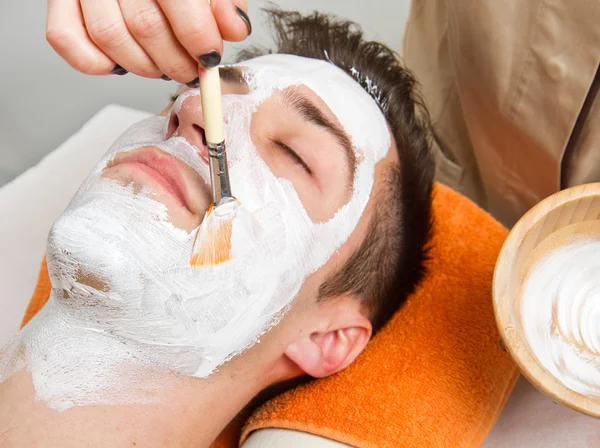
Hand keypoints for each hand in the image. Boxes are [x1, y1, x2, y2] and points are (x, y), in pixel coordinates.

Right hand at [46, 0, 251, 82]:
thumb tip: (234, 29)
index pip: (178, 1)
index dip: (198, 37)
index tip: (211, 55)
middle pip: (144, 26)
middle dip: (176, 61)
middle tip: (192, 69)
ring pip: (108, 38)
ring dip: (144, 66)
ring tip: (165, 65)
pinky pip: (66, 39)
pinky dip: (99, 63)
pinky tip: (124, 61)